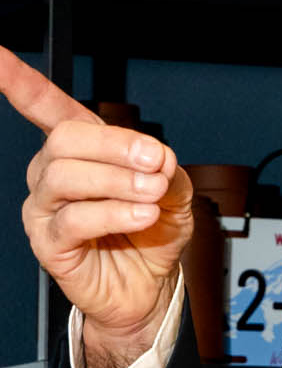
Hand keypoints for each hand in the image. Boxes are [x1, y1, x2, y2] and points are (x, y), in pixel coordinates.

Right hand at [0, 47, 191, 362]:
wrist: (151, 285)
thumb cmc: (153, 232)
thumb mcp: (174, 190)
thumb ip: (166, 167)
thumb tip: (156, 158)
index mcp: (80, 149)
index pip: (45, 106)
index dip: (20, 82)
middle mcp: (52, 172)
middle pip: (64, 139)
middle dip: (115, 145)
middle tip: (155, 164)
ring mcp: (46, 208)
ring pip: (66, 176)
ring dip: (118, 181)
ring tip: (152, 195)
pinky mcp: (49, 243)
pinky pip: (74, 219)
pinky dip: (114, 212)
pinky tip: (142, 215)